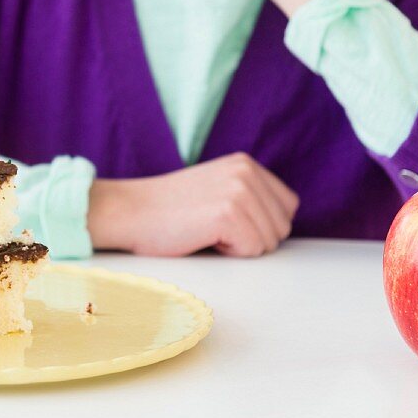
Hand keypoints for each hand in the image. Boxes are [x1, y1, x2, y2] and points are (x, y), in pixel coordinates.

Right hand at [87, 153, 299, 257]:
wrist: (130, 212)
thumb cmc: (170, 211)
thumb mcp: (218, 189)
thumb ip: (251, 197)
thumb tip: (284, 225)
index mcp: (247, 163)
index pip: (288, 207)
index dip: (261, 225)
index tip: (226, 222)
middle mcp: (247, 171)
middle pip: (282, 227)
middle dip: (252, 238)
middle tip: (212, 228)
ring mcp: (239, 190)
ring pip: (269, 242)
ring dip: (239, 247)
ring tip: (206, 231)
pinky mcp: (228, 213)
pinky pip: (252, 250)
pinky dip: (229, 253)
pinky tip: (203, 237)